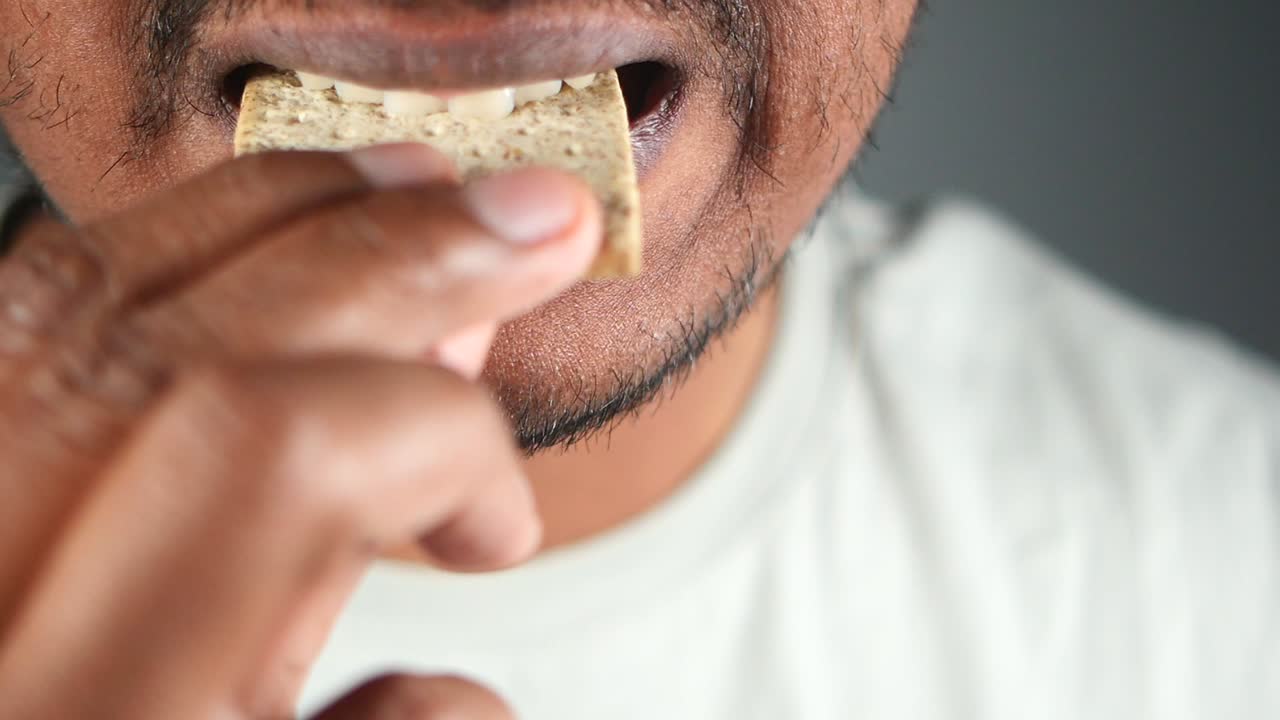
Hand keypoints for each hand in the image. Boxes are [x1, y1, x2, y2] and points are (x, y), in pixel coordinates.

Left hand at [0, 144, 600, 718]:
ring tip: (406, 196)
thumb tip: (470, 530)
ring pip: (71, 292)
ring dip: (277, 217)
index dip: (440, 440)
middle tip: (530, 222)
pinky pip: (22, 316)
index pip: (271, 458)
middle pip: (178, 342)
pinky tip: (266, 253)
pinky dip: (169, 255)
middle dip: (394, 251)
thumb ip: (387, 715)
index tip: (500, 518)